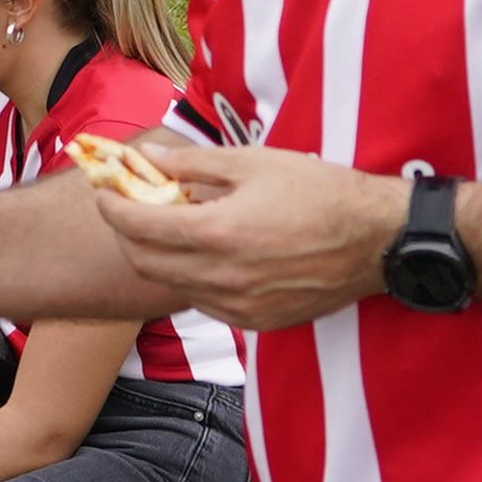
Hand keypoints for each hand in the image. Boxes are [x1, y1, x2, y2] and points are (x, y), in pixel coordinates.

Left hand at [95, 138, 410, 329]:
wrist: (376, 240)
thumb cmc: (320, 192)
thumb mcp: (254, 162)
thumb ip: (193, 165)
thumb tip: (147, 159)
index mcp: (218, 234)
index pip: (139, 227)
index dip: (112, 207)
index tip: (104, 190)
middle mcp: (223, 278)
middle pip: (145, 263)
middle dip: (126, 234)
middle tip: (127, 207)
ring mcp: (240, 307)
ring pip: (173, 286)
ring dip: (158, 257)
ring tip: (169, 226)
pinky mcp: (258, 322)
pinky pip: (206, 302)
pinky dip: (192, 277)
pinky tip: (206, 253)